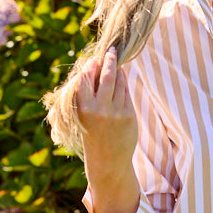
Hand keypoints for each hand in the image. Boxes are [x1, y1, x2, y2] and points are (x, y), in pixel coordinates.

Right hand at [76, 46, 137, 166]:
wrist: (107, 161)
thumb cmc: (93, 134)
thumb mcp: (84, 115)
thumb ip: (89, 94)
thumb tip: (98, 67)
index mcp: (83, 108)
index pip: (87, 78)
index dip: (91, 66)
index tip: (94, 58)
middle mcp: (99, 109)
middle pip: (107, 75)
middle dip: (109, 60)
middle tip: (111, 51)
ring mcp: (116, 112)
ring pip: (119, 82)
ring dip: (119, 70)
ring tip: (117, 64)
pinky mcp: (129, 115)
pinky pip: (126, 93)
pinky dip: (124, 83)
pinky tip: (123, 77)